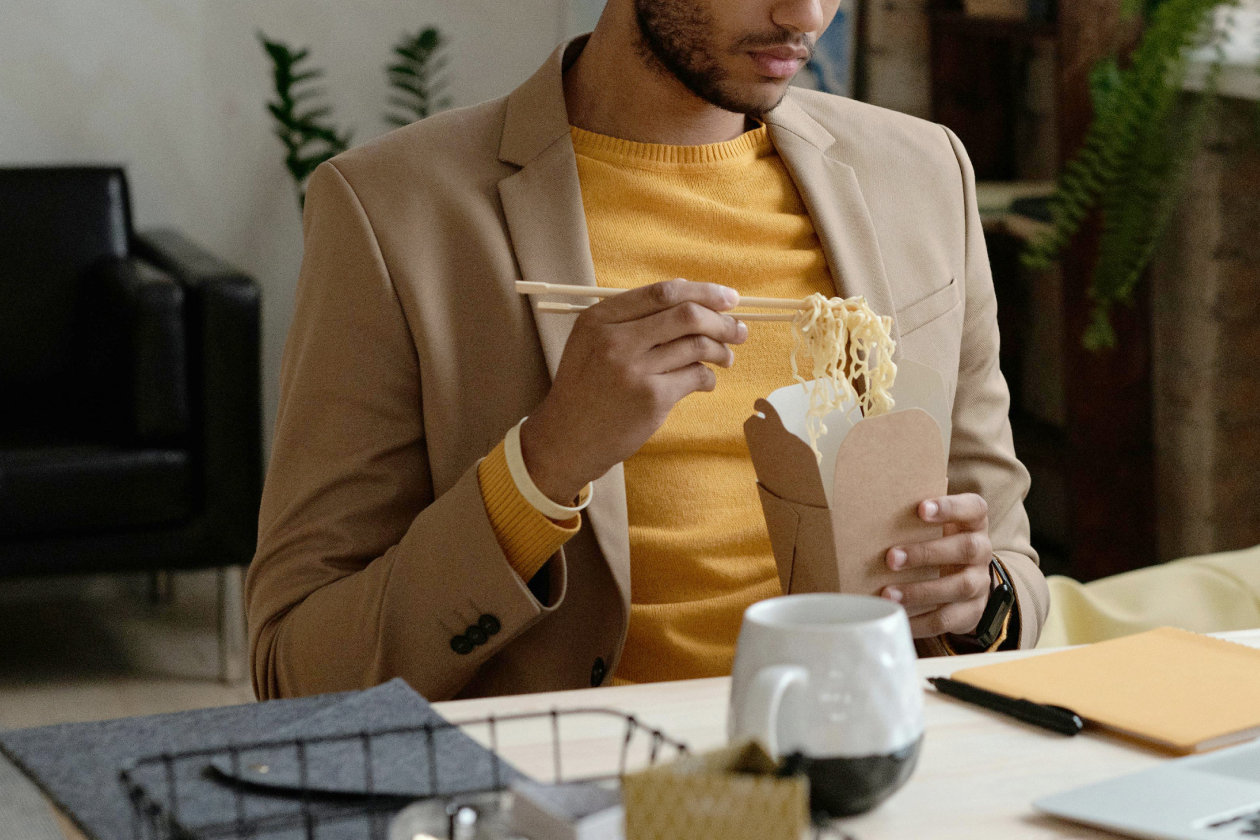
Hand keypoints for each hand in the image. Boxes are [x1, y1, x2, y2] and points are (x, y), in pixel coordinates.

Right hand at [519, 278, 747, 503]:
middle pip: (687, 315)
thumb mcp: (592, 342)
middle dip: (722, 320)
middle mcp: (615, 340)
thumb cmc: (587, 387)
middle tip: (738, 330)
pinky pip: (696, 376)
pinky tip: (705, 381)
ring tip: (726, 358)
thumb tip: (696, 301)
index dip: (703, 292)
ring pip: (697, 345)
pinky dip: (708, 377)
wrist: (567, 438)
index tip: (728, 298)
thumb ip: (632, 319)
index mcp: (601, 318)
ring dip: (721, 350)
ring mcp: (634, 370)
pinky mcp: (651, 399)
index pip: (663, 292)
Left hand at [880, 493, 991, 637]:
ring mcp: (980, 582)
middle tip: (891, 557)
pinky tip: (897, 615)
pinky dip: (921, 621)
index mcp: (973, 522)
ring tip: (888, 593)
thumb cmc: (935, 541)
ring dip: (921, 591)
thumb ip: (911, 518)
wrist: (962, 576)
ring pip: (959, 586)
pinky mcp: (972, 611)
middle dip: (927, 553)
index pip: (973, 508)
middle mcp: (982, 550)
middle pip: (966, 549)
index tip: (921, 509)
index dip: (950, 507)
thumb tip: (864, 510)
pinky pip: (949, 619)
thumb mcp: (931, 525)